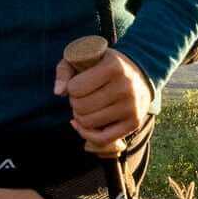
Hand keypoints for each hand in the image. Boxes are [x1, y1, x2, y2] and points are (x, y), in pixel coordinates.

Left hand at [53, 42, 155, 157]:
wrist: (139, 75)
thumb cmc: (104, 66)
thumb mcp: (84, 58)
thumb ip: (64, 71)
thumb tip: (58, 92)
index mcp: (114, 67)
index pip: (76, 88)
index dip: (71, 87)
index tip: (77, 84)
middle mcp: (125, 87)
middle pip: (81, 107)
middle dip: (75, 103)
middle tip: (81, 97)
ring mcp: (131, 107)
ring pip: (89, 123)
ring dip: (80, 117)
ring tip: (85, 106)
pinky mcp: (134, 123)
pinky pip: (102, 139)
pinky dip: (87, 134)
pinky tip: (81, 124)